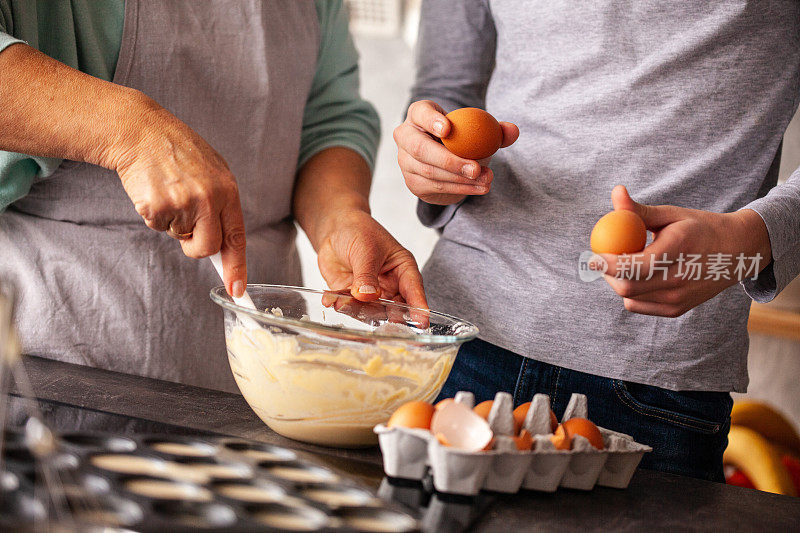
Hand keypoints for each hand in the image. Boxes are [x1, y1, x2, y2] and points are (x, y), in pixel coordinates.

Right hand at [110, 100, 246, 296]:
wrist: (140, 131)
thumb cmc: (177, 152)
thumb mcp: (212, 172)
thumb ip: (221, 204)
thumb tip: (225, 244)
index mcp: (228, 190)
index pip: (237, 237)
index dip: (237, 267)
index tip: (238, 291)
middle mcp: (209, 199)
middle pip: (208, 248)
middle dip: (196, 247)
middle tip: (186, 228)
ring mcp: (183, 204)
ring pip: (179, 238)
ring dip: (173, 224)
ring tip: (169, 192)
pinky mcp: (157, 207)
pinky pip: (158, 227)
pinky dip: (154, 214)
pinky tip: (154, 190)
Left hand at [316, 209, 426, 309]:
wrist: (335, 228)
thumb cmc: (359, 231)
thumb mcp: (366, 250)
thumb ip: (366, 274)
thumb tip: (367, 295)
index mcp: (403, 269)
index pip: (414, 290)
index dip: (418, 307)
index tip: (421, 322)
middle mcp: (390, 285)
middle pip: (394, 307)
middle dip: (386, 315)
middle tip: (376, 317)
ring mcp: (372, 294)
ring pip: (371, 311)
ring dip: (357, 310)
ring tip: (342, 303)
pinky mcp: (353, 297)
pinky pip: (349, 307)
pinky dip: (340, 305)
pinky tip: (330, 300)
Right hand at [393, 100, 518, 204]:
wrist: (449, 163)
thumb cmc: (462, 139)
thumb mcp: (477, 131)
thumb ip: (496, 130)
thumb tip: (512, 131)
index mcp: (419, 115)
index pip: (420, 113)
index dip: (430, 120)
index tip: (448, 129)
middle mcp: (405, 136)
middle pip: (420, 148)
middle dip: (449, 160)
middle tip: (476, 168)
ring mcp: (405, 161)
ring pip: (429, 171)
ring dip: (460, 179)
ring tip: (486, 180)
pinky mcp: (412, 182)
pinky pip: (435, 186)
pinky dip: (459, 188)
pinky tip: (479, 188)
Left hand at [599, 186, 771, 316]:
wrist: (737, 252)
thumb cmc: (698, 228)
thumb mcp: (671, 214)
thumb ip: (638, 210)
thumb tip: (616, 192)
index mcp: (678, 249)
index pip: (634, 266)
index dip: (608, 265)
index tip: (592, 257)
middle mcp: (679, 278)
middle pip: (627, 287)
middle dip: (608, 274)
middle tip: (603, 259)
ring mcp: (679, 298)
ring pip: (630, 298)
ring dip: (618, 282)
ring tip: (628, 263)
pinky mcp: (676, 310)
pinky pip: (639, 305)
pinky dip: (631, 292)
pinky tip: (640, 276)